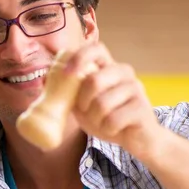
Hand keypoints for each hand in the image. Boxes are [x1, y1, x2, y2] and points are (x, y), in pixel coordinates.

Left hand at [65, 42, 167, 161]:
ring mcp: (135, 88)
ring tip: (102, 122)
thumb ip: (69, 92)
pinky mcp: (142, 107)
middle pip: (94, 80)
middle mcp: (123, 72)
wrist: (138, 139)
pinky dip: (107, 129)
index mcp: (108, 67)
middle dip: (82, 101)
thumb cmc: (107, 119)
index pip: (96, 48)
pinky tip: (114, 129)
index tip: (67, 73)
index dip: (79, 57)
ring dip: (95, 119)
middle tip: (85, 111)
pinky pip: (113, 119)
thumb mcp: (83, 106)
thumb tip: (46, 78)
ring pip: (102, 104)